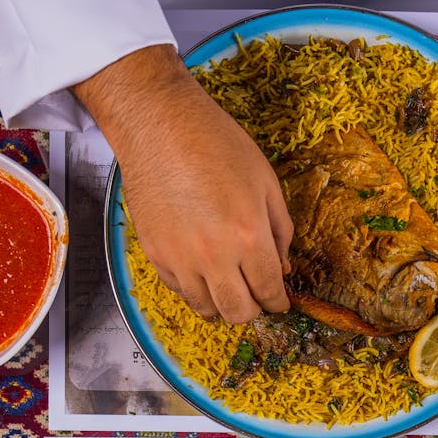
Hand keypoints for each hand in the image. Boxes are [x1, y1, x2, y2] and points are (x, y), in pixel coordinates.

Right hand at [74, 45, 293, 322]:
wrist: (159, 125)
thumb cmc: (216, 144)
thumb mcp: (266, 181)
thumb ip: (280, 230)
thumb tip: (282, 268)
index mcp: (248, 236)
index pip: (269, 291)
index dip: (278, 302)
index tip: (279, 302)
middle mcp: (214, 256)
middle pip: (238, 312)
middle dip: (254, 310)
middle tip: (257, 297)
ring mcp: (180, 258)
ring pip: (206, 309)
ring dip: (223, 304)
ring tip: (229, 286)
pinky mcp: (155, 254)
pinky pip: (180, 290)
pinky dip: (196, 289)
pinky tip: (203, 270)